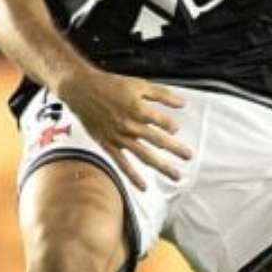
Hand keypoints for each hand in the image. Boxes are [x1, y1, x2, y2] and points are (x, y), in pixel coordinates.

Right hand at [57, 67, 191, 190]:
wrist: (82, 89)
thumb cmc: (110, 85)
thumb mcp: (138, 84)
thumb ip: (161, 94)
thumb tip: (182, 103)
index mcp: (139, 109)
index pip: (164, 123)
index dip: (172, 126)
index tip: (175, 129)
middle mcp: (131, 126)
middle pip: (159, 141)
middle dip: (176, 150)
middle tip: (189, 157)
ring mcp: (120, 138)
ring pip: (145, 156)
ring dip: (162, 167)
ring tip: (176, 176)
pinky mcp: (108, 145)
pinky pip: (122, 164)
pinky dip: (133, 176)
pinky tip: (144, 187)